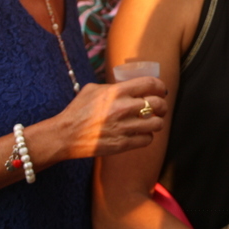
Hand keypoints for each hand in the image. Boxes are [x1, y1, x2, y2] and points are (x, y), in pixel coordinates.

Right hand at [53, 76, 167, 159]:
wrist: (65, 135)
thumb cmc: (78, 110)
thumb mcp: (93, 89)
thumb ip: (113, 86)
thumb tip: (130, 86)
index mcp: (116, 92)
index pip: (150, 84)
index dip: (160, 86)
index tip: (162, 91)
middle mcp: (123, 108)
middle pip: (158, 104)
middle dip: (163, 106)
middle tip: (160, 108)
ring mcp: (123, 127)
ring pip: (156, 123)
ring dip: (157, 122)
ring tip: (152, 122)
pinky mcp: (122, 144)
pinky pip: (147, 139)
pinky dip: (147, 136)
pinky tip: (141, 134)